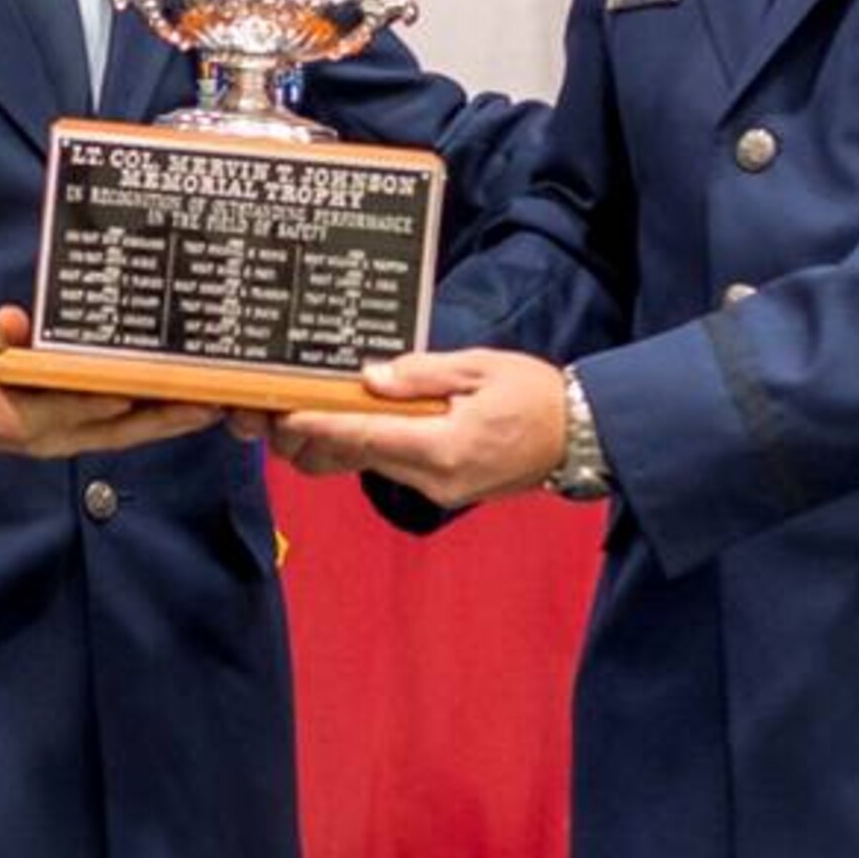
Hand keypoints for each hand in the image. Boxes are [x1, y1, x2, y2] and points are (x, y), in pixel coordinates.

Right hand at [0, 306, 222, 457]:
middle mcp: (54, 434)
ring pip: (128, 432)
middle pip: (118, 430)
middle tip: (209, 404)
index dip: (110, 398)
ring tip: (213, 404)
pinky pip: (122, 425)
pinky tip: (181, 399)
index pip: (74, 407)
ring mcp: (68, 433)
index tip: (149, 387)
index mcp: (23, 420)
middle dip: (164, 418)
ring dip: (169, 420)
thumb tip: (11, 322)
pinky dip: (152, 415)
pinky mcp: (75, 426)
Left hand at [266, 349, 566, 507]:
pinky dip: (371, 448)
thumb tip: (373, 377)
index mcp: (445, 446)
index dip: (322, 425)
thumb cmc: (537, 395)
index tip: (286, 415)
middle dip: (318, 436)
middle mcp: (437, 478)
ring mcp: (441, 489)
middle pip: (361, 457)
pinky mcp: (447, 490)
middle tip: (278, 412)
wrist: (580, 435)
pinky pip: (397, 467)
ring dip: (339, 445)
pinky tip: (354, 427)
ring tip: (304, 418)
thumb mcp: (480, 368)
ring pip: (374, 466)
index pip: (368, 436)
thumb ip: (423, 374)